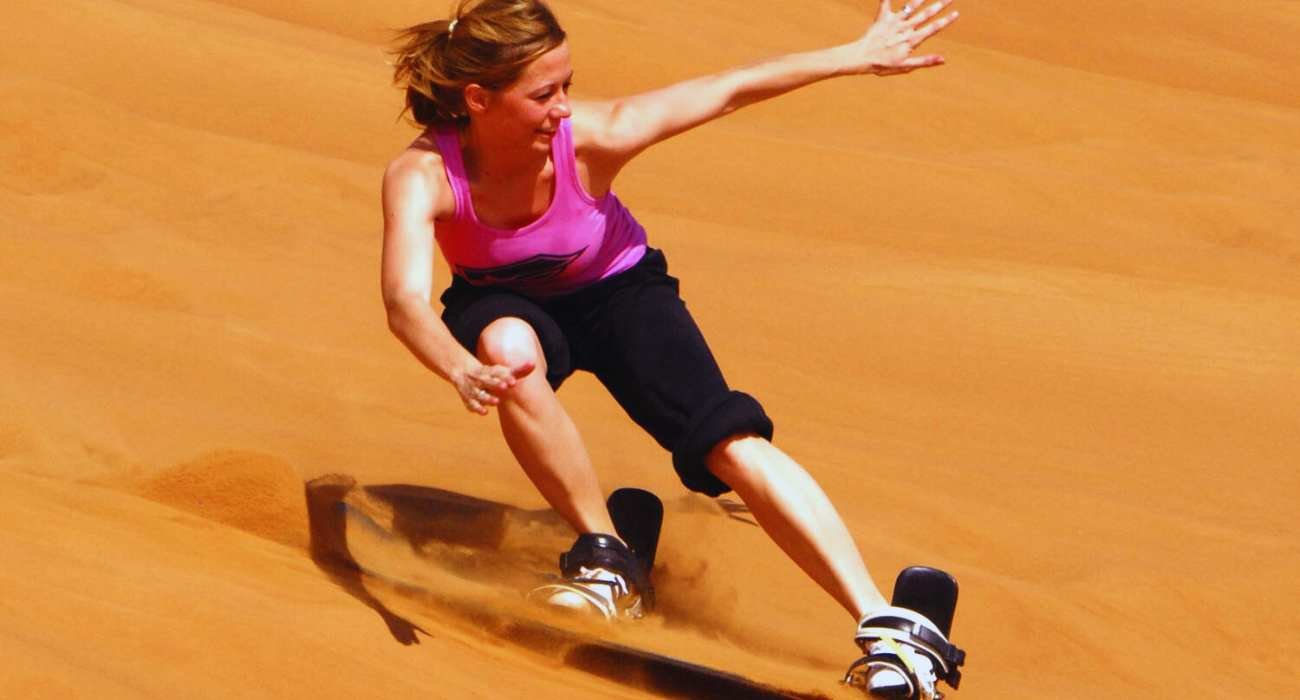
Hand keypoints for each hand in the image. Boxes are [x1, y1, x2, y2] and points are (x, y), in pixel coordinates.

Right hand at [452, 360, 534, 414]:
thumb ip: (518, 370)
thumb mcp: (502, 370)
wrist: (462, 372)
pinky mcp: (468, 399)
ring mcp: (474, 389)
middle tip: (505, 387)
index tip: (513, 381)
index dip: (506, 377)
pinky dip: (476, 408)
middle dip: (496, 384)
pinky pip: (471, 404)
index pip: (497, 373)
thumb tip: (532, 364)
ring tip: (497, 402)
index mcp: (490, 371)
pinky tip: (485, 412)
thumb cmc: (490, 374)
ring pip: (479, 394)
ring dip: (487, 398)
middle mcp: (481, 379)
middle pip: (488, 381)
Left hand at [844, 0, 959, 75]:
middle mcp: (905, 28)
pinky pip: (886, 2)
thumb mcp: (905, 66)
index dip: (946, 21)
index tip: (956, 13)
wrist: (861, 57)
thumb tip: (943, 60)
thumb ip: (925, 61)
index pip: (933, 28)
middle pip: (926, 14)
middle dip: (939, 5)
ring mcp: (894, 21)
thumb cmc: (882, 65)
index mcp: (912, 40)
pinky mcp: (882, 18)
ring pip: (911, 6)